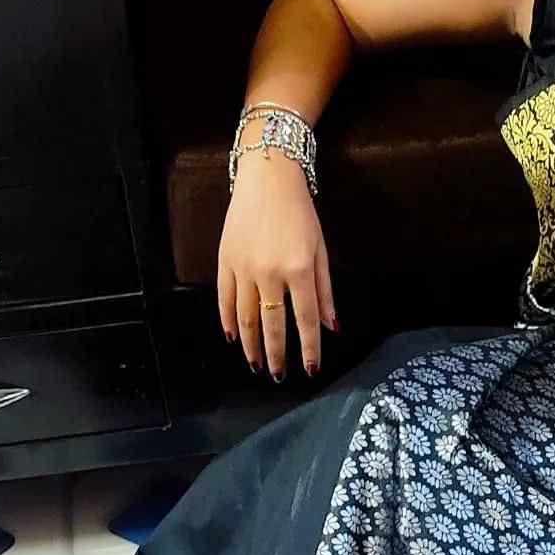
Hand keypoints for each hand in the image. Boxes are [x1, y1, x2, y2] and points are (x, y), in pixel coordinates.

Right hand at [216, 157, 336, 378]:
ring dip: (250, 345)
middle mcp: (270, 273)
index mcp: (299, 269)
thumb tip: (330, 326)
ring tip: (255, 365)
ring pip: (246, 317)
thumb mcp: (321, 249)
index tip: (310, 369)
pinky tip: (233, 337)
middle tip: (279, 376)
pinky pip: (224, 299)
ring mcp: (244, 268)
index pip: (305, 320)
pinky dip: (228, 321)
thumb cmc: (300, 212)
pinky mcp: (225, 261)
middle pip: (272, 325)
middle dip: (276, 355)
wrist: (267, 177)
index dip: (309, 348)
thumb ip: (324, 291)